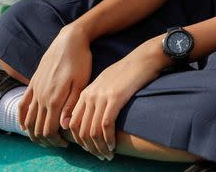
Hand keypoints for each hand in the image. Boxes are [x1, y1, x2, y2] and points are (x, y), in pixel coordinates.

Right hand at [18, 26, 91, 148]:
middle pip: (37, 128)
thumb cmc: (80, 60)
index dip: (55, 141)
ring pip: (29, 119)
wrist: (69, 40)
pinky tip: (25, 126)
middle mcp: (41, 97)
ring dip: (34, 132)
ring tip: (45, 137)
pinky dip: (22, 118)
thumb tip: (65, 126)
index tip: (66, 143)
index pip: (49, 130)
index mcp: (54, 99)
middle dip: (46, 140)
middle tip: (58, 143)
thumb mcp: (81, 82)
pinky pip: (22, 105)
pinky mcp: (32, 83)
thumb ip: (71, 105)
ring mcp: (35, 90)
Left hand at [68, 39, 167, 160]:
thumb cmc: (127, 72)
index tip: (90, 148)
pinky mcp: (115, 98)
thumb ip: (94, 98)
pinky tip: (114, 145)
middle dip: (90, 148)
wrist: (143, 58)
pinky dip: (108, 139)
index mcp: (85, 93)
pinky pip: (106, 126)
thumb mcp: (105, 84)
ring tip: (107, 155)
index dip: (79, 140)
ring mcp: (101, 97)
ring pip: (93, 131)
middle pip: (81, 130)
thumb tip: (89, 118)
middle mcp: (90, 96)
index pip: (72, 123)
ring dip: (99, 147)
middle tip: (100, 156)